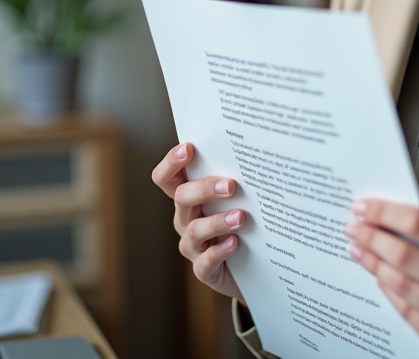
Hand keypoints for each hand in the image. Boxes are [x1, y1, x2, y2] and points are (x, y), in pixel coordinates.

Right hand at [151, 142, 246, 303]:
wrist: (252, 266)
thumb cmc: (241, 224)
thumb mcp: (234, 199)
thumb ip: (232, 180)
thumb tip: (249, 154)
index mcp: (188, 198)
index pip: (166, 178)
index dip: (171, 163)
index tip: (189, 148)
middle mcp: (185, 219)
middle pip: (181, 198)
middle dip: (203, 188)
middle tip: (230, 186)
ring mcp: (193, 246)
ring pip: (195, 230)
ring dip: (217, 221)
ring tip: (240, 217)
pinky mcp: (205, 269)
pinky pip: (205, 262)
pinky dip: (219, 251)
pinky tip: (234, 243)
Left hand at [344, 199, 418, 358]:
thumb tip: (395, 223)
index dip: (387, 212)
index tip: (366, 207)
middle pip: (404, 254)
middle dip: (371, 237)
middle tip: (354, 227)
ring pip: (398, 283)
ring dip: (372, 262)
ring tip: (359, 249)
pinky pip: (404, 311)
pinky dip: (386, 290)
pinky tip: (377, 277)